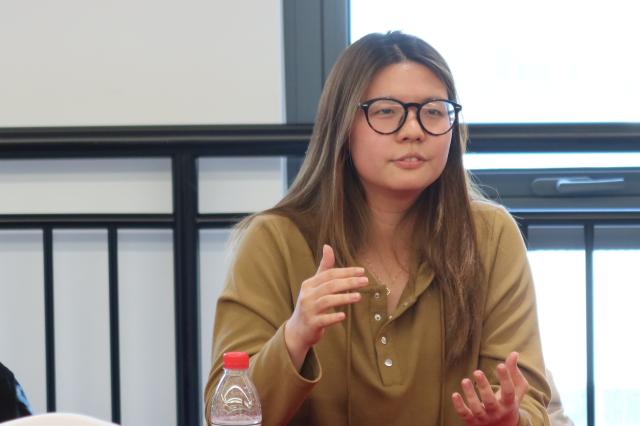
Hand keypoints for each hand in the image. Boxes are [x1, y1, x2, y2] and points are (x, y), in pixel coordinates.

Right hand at [284, 244, 367, 369]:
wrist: (297, 330)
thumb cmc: (310, 305)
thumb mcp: (314, 286)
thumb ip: (324, 268)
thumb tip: (327, 246)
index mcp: (309, 284)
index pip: (329, 274)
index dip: (346, 272)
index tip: (362, 271)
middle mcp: (307, 295)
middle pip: (329, 285)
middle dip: (348, 282)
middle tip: (365, 281)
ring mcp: (308, 310)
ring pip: (327, 301)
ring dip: (344, 298)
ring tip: (359, 296)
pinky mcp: (311, 324)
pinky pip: (323, 320)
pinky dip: (333, 317)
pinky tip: (344, 315)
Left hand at [452, 352, 528, 425]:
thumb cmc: (508, 404)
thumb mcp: (516, 391)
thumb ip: (514, 372)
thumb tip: (514, 353)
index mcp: (509, 404)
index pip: (509, 392)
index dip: (505, 379)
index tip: (500, 365)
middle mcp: (496, 412)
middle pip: (490, 402)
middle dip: (484, 387)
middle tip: (477, 371)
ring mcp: (484, 418)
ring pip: (476, 408)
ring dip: (470, 395)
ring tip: (465, 380)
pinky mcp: (472, 421)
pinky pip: (464, 415)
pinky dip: (459, 406)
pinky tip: (454, 394)